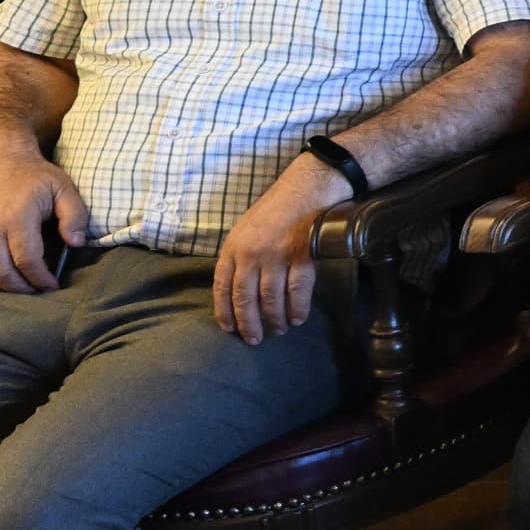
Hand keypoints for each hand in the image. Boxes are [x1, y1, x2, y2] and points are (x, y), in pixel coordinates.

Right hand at [0, 148, 91, 294]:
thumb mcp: (64, 189)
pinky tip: (7, 272)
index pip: (27, 259)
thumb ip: (75, 216)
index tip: (53, 285)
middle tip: (38, 290)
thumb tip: (75, 244)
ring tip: (24, 284)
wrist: (4, 160)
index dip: (40, 278)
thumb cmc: (36, 177)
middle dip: (22, 287)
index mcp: (18, 217)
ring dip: (5, 283)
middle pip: (2, 271)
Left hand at [211, 153, 351, 345]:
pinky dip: (297, 308)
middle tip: (254, 340)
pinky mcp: (302, 256)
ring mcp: (277, 255)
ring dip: (275, 320)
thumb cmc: (276, 209)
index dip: (225, 312)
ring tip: (279, 330)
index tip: (229, 329)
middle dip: (249, 323)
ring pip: (271, 299)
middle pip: (245, 298)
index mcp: (233, 248)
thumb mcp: (246, 230)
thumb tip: (239, 288)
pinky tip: (297, 319)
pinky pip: (298, 290)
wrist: (307, 189)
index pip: (222, 287)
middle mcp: (251, 254)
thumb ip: (240, 257)